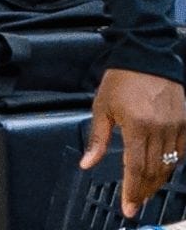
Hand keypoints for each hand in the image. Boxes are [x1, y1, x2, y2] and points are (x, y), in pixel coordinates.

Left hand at [83, 69, 185, 217]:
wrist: (146, 55)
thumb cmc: (121, 79)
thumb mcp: (102, 106)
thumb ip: (97, 138)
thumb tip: (87, 163)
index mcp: (137, 125)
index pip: (136, 168)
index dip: (132, 191)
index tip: (128, 207)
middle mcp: (159, 129)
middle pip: (154, 171)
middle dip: (143, 190)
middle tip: (135, 202)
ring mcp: (175, 126)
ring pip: (169, 165)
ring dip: (157, 181)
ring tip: (145, 189)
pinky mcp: (185, 122)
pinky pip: (181, 153)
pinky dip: (172, 164)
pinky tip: (162, 169)